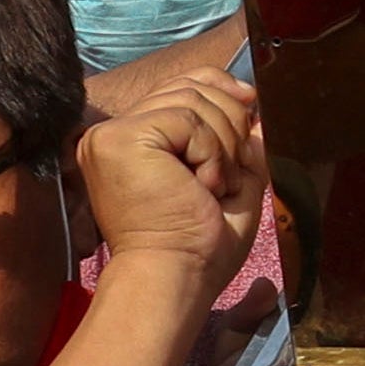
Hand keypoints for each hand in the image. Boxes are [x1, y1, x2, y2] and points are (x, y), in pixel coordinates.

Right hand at [78, 66, 264, 290]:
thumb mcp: (228, 181)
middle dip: (229, 122)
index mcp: (130, 142)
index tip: (251, 104)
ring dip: (223, 146)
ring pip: (191, 101)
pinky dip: (211, 153)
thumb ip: (238, 142)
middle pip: (188, 87)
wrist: (175, 278)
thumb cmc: (197, 246)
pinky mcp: (119, 140)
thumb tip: (253, 106)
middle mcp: (112, 134)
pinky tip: (203, 187)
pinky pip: (186, 120)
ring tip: (214, 188)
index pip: (177, 87)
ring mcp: (111, 135)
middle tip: (233, 172)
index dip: (219, 87)